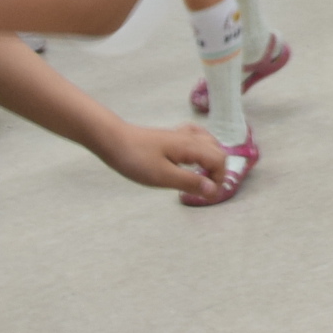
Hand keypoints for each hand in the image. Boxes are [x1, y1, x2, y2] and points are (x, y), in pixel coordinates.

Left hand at [97, 118, 229, 194]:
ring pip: (209, 143)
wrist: (113, 140)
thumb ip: (190, 182)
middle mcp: (191, 138)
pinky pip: (197, 136)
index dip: (219, 180)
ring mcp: (181, 135)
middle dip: (218, 172)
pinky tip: (194, 155)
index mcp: (191, 147)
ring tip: (202, 177)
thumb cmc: (136, 159)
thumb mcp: (162, 176)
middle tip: (204, 190)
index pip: (219, 161)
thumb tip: (213, 190)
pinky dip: (202, 147)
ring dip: (212, 160)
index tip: (208, 197)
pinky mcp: (171, 135)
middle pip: (218, 152)